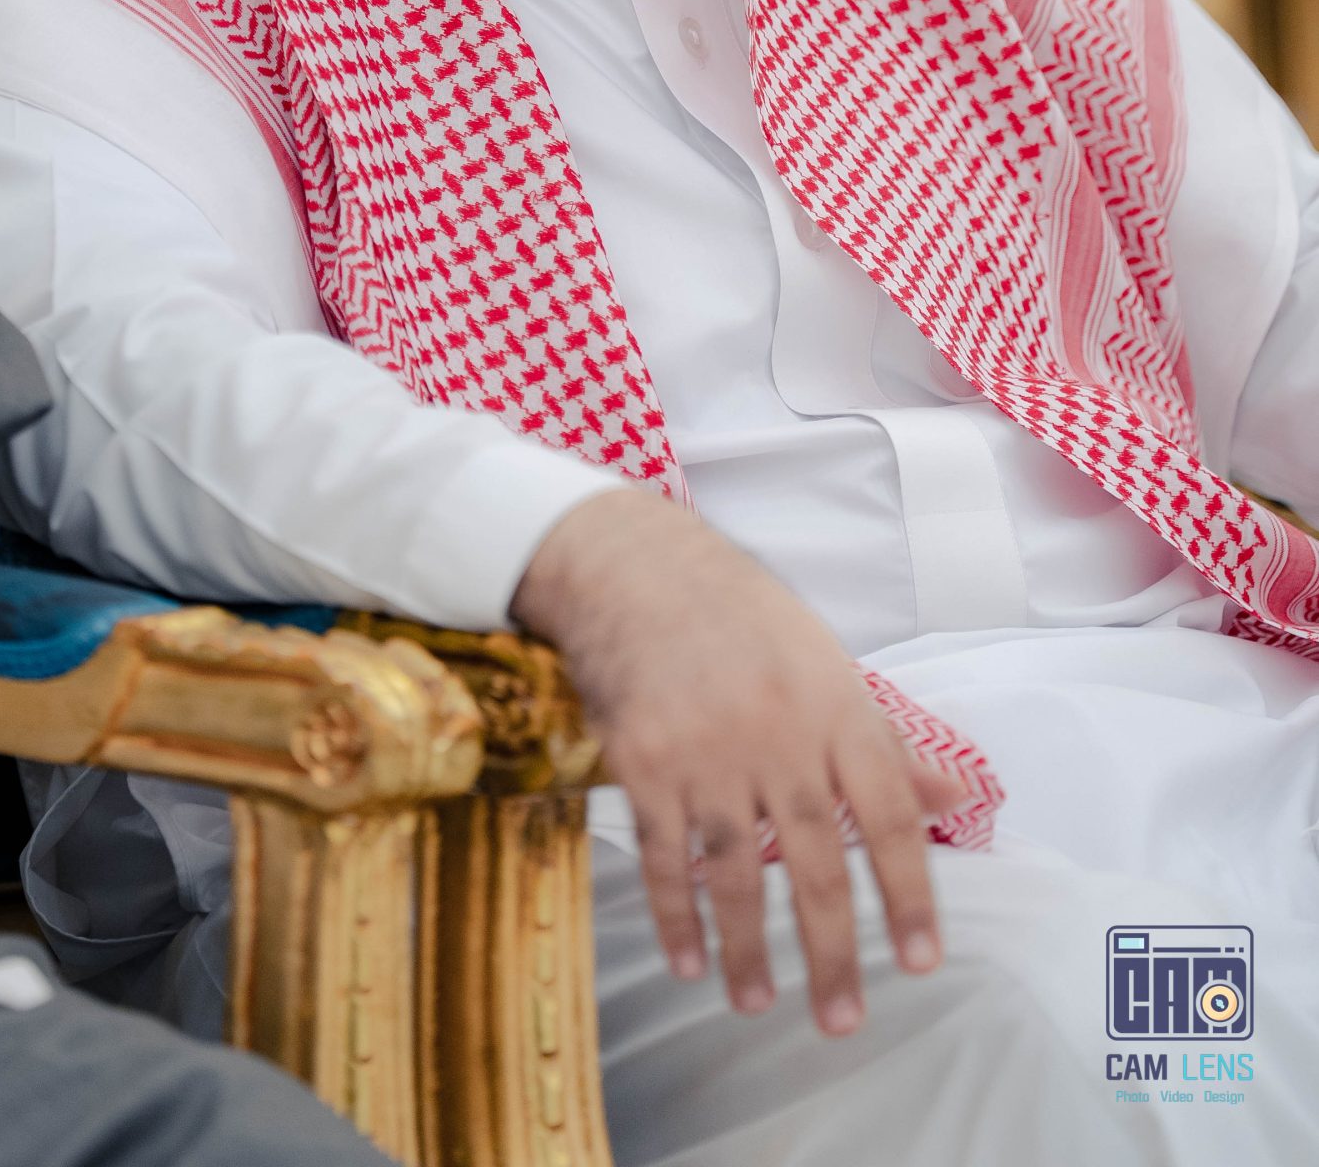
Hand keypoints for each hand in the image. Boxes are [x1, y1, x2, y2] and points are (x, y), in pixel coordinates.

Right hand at [511, 488, 963, 1035]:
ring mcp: (706, 750)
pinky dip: (677, 914)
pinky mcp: (643, 762)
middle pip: (814, 858)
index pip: (887, 812)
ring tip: (758, 1003)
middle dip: (832, 948)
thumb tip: (954, 795)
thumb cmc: (740, 615)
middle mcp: (777, 733)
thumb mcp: (825, 660)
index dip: (908, 891)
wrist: (634, 568)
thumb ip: (885, 739)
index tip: (920, 961)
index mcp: (834, 705)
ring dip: (748, 946)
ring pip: (736, 869)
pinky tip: (689, 960)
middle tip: (843, 1020)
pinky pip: (665, 855)